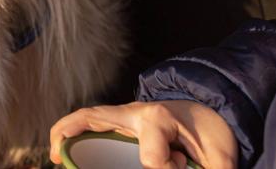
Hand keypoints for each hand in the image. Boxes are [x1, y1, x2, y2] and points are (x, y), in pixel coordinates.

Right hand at [50, 100, 236, 168]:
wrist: (213, 111)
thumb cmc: (213, 133)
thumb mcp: (219, 157)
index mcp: (159, 119)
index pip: (151, 158)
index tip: (184, 166)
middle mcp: (135, 113)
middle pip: (95, 118)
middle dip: (71, 133)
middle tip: (59, 157)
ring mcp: (124, 116)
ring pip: (86, 118)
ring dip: (66, 133)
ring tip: (56, 155)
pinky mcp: (122, 122)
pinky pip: (90, 122)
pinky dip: (73, 131)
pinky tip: (65, 150)